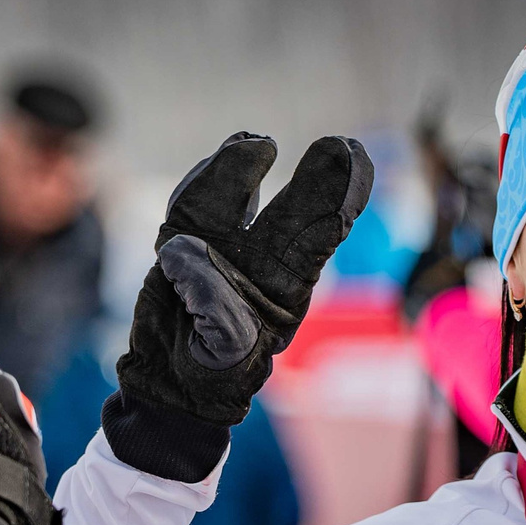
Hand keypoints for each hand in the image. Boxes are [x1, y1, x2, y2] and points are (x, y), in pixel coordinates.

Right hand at [114, 132, 373, 434]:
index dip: (338, 201)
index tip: (352, 162)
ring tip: (257, 142)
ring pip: (237, 201)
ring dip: (246, 169)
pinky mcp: (182, 244)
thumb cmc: (214, 375)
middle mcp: (262, 261)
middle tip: (339, 147)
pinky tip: (220, 158)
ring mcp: (223, 248)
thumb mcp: (226, 360)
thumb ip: (218, 315)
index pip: (319, 238)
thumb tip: (188, 252)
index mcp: (287, 290)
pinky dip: (200, 185)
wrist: (172, 382)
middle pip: (291, 213)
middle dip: (317, 180)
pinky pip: (191, 209)